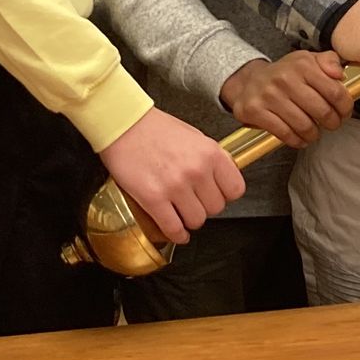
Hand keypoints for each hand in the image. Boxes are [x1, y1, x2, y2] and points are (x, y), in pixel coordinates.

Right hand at [99, 107, 243, 245]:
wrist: (123, 125)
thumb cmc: (155, 128)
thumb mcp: (195, 136)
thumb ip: (211, 159)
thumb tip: (223, 178)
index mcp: (210, 153)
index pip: (235, 190)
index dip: (226, 195)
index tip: (217, 194)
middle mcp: (197, 170)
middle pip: (216, 208)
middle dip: (205, 207)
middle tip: (194, 202)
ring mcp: (175, 186)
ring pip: (196, 221)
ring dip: (189, 220)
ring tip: (182, 212)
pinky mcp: (153, 198)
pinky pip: (173, 228)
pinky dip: (176, 234)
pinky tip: (176, 231)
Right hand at [221, 52, 353, 148]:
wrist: (248, 81)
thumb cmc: (284, 74)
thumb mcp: (307, 60)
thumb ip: (329, 61)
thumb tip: (340, 73)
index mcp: (302, 64)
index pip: (335, 91)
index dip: (345, 107)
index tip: (345, 112)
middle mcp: (285, 78)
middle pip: (322, 111)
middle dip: (332, 123)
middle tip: (332, 124)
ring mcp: (269, 95)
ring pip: (304, 125)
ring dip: (314, 134)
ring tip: (314, 133)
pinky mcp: (255, 111)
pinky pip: (284, 133)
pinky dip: (296, 140)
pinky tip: (300, 139)